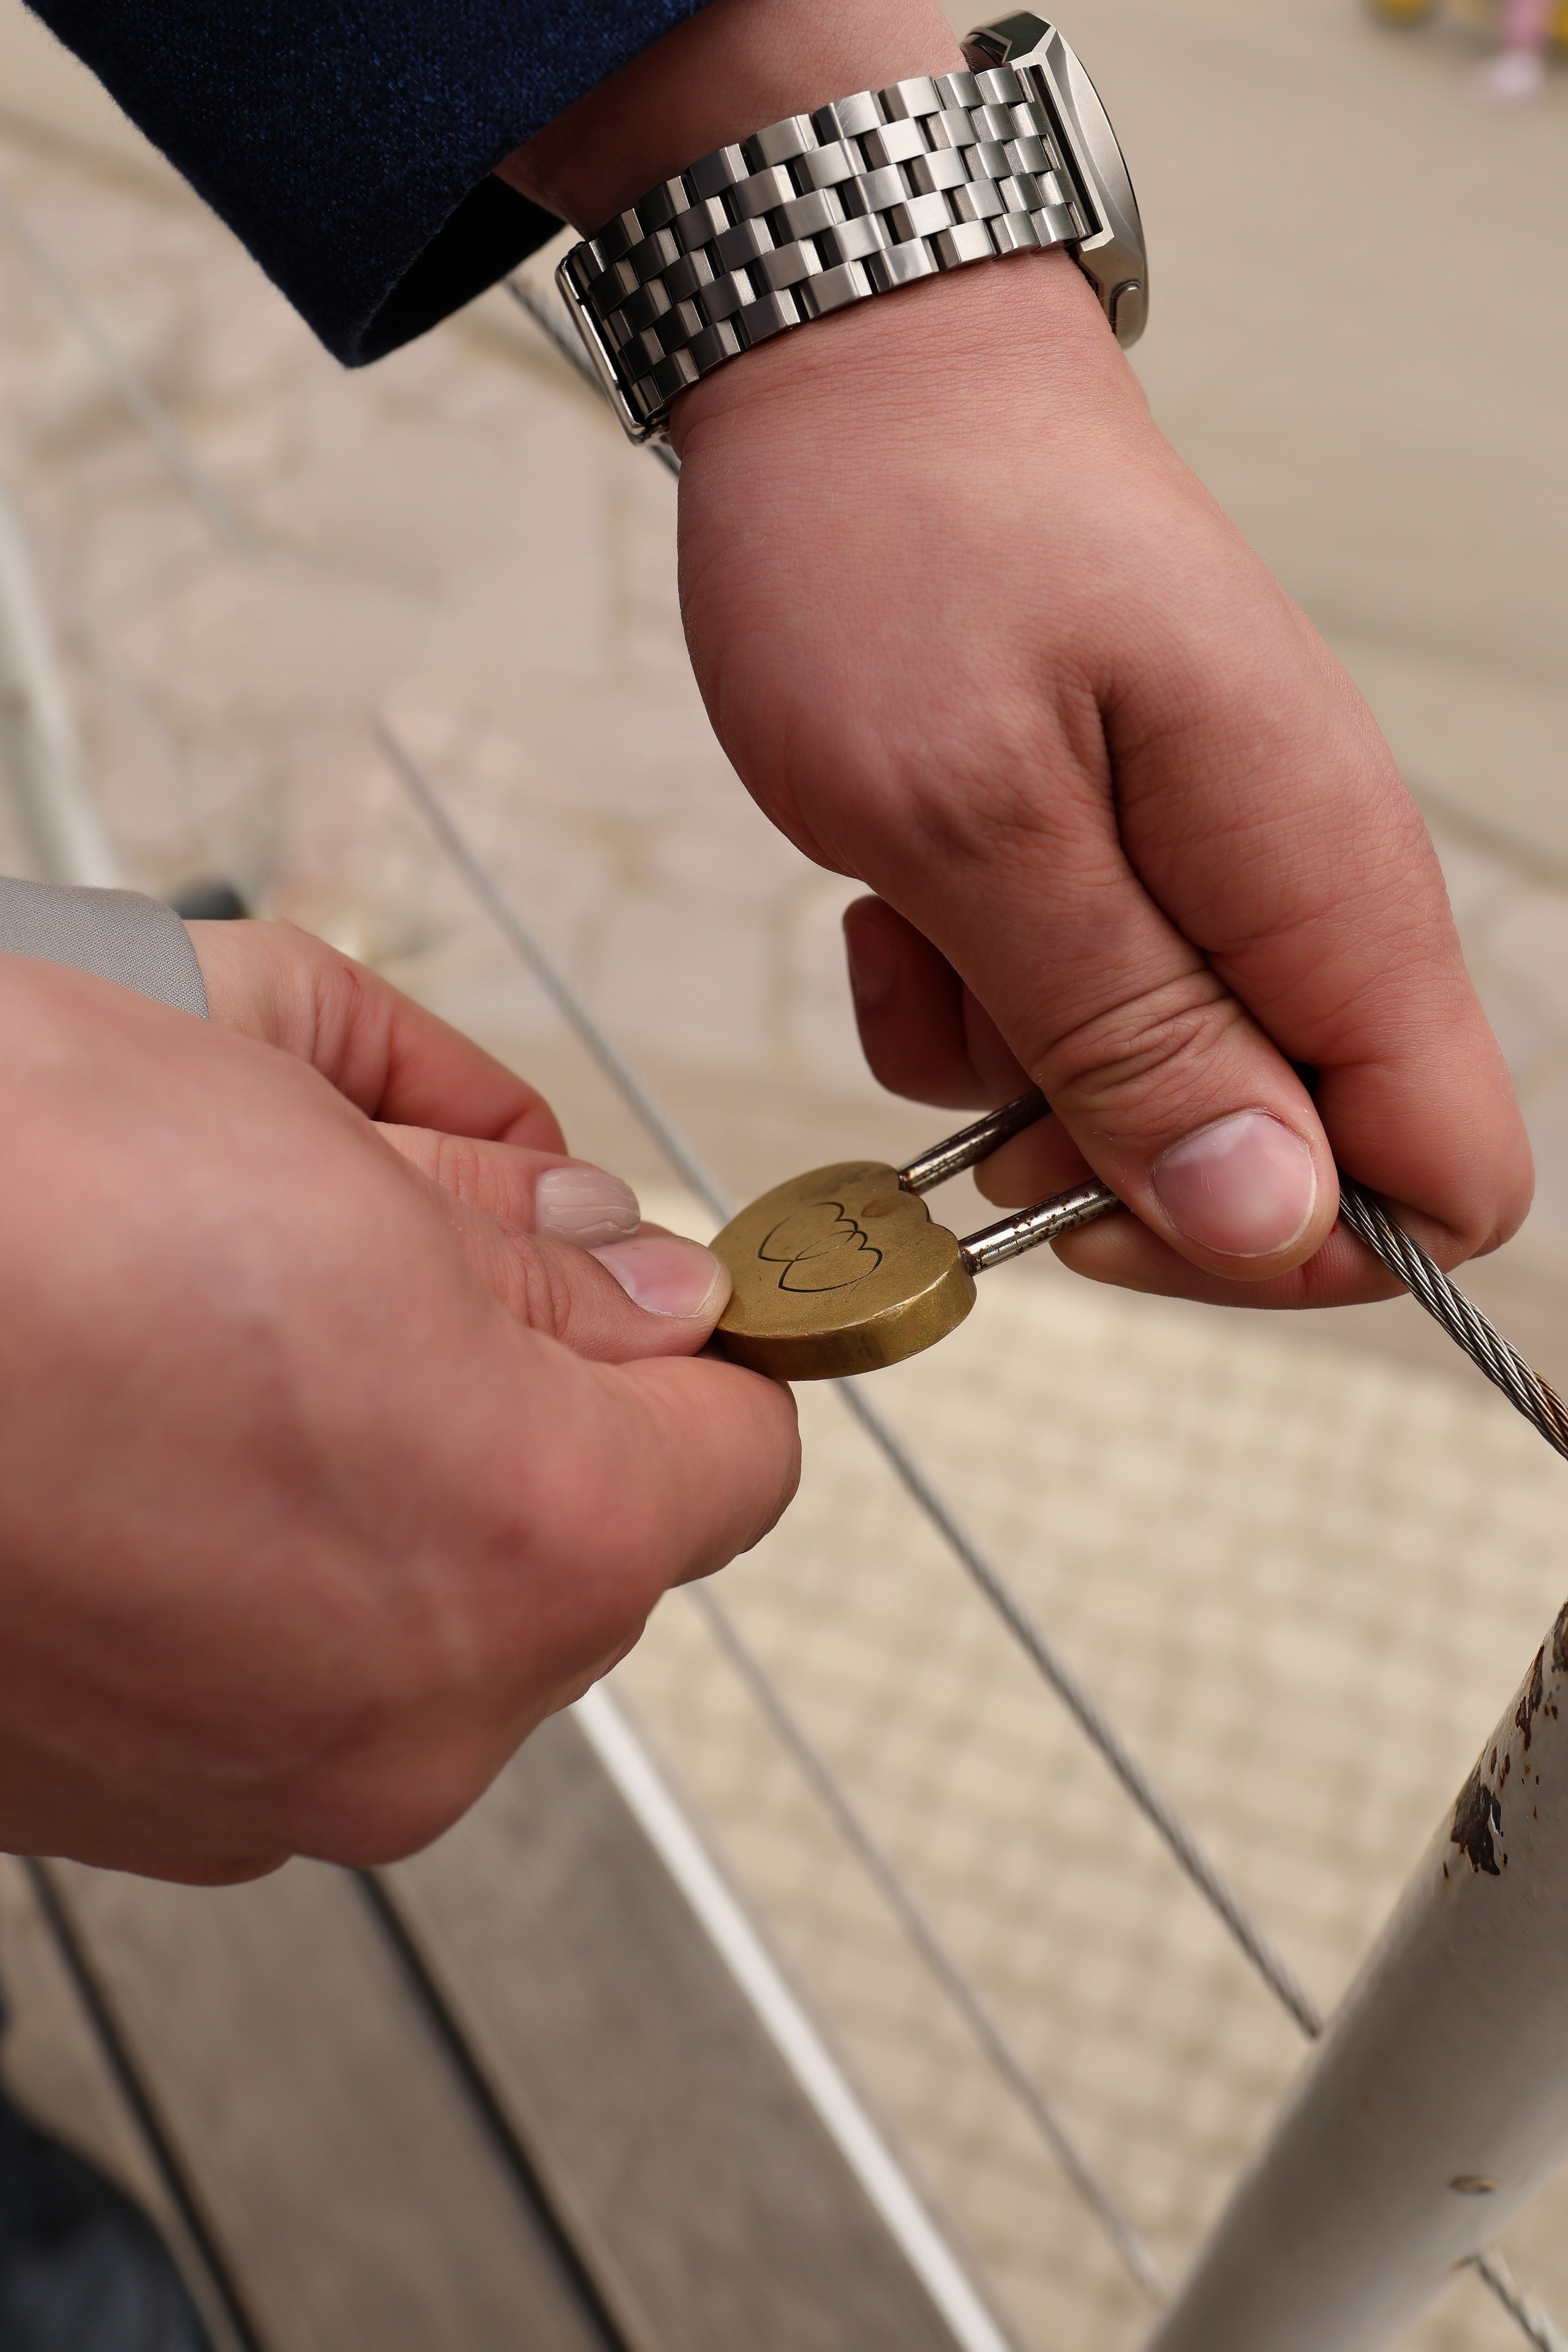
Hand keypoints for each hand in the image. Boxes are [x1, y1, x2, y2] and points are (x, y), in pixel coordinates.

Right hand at [0, 930, 796, 1881]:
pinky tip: (140, 1446)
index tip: (636, 1281)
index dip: (690, 1339)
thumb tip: (628, 1269)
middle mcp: (417, 1713)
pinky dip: (259, 1563)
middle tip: (380, 1261)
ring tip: (216, 1339)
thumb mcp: (306, 1114)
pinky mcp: (139, 1812)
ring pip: (427, 1610)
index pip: (740, 1449)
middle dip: (522, 1398)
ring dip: (376, 1476)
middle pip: (584, 1544)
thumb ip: (520, 1222)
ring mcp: (265, 1789)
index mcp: (526, 1530)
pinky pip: (286, 1670)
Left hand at [505, 0, 1530, 1310]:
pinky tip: (899, 895)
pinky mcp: (1126, 861)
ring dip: (1005, 1072)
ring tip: (919, 923)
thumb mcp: (979, 822)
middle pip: (1290, 1159)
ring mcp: (1215, 878)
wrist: (854, 371)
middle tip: (974, 1059)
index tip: (1099, 1206)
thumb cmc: (902, 549)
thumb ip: (1129, 1034)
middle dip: (1108, 1166)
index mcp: (1326, 889)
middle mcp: (1304, 896)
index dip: (1280, 1247)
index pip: (1442, 1175)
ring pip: (1148, 1097)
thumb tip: (1277, 1219)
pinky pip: (1064, 1017)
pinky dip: (963, 997)